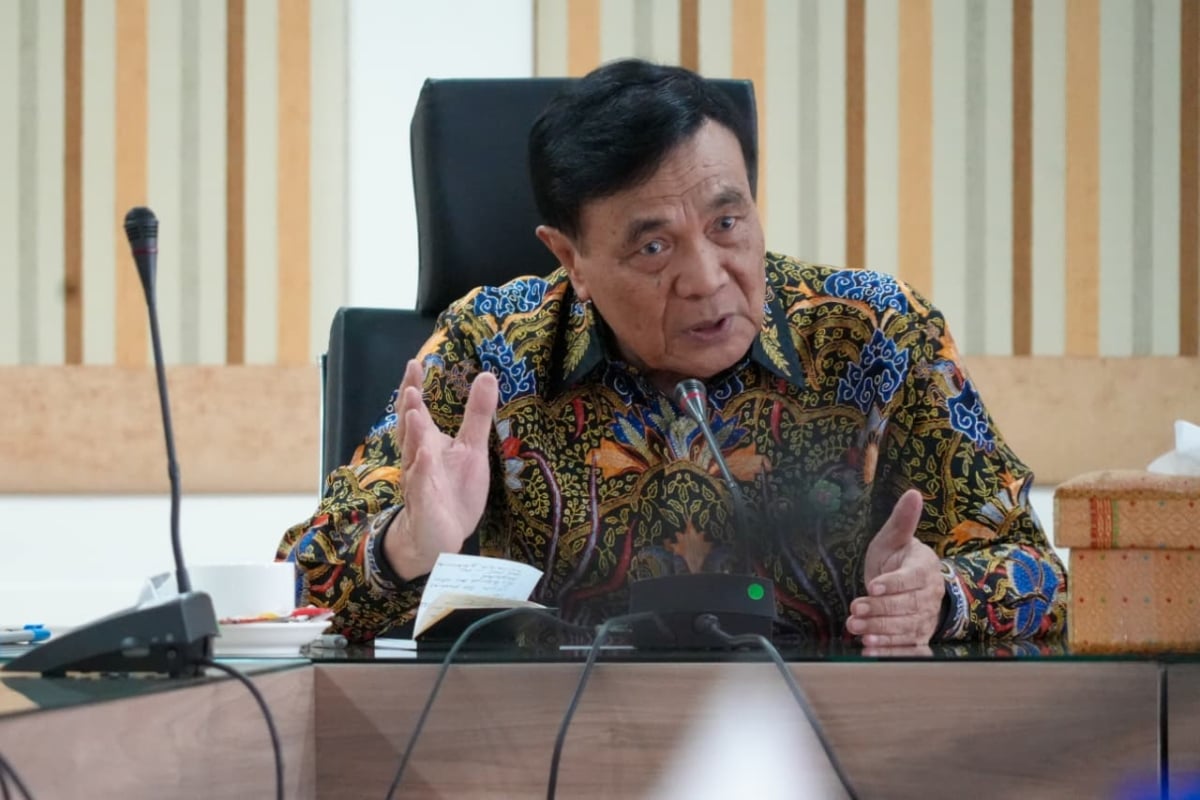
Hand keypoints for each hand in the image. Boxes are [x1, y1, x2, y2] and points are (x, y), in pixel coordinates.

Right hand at [384, 359, 498, 580]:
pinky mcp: (425, 503)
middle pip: (408, 429)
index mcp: (427, 443)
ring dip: (412, 434)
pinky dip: (422, 471)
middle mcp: (418, 458)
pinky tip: (424, 456)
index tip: (415, 363)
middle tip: (409, 384)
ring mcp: (419, 481)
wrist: (440, 537)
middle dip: (408, 407)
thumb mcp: (471, 449)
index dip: (413, 388)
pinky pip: (421, 486)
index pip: (416, 411)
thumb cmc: (453, 490)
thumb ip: (477, 415)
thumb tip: (487, 376)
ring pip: (412, 455)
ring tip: (414, 411)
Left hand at [845, 489, 943, 646]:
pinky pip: (907, 647)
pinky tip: (871, 651)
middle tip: (855, 610)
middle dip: (879, 609)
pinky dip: (891, 651)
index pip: (911, 578)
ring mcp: (925, 619)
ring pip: (905, 628)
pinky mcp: (918, 637)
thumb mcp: (894, 539)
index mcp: (924, 569)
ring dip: (881, 631)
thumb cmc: (898, 558)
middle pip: (906, 606)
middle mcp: (928, 596)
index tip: (872, 586)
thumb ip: (902, 520)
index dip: (893, 584)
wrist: (911, 584)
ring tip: (858, 630)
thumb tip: (913, 493)